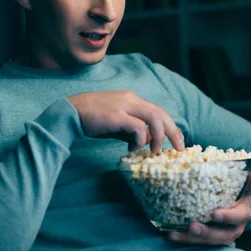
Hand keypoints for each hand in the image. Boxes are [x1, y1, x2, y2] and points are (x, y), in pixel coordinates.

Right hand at [67, 90, 184, 152]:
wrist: (70, 113)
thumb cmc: (92, 119)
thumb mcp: (117, 123)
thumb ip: (132, 129)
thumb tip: (147, 140)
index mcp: (132, 99)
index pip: (158, 111)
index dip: (171, 126)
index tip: (178, 141)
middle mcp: (131, 99)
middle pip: (161, 113)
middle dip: (174, 132)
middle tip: (180, 148)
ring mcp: (124, 106)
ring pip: (154, 119)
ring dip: (158, 138)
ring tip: (154, 152)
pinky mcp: (117, 115)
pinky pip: (138, 128)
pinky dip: (139, 141)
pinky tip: (130, 149)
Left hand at [169, 168, 250, 245]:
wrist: (234, 207)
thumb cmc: (237, 194)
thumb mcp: (244, 187)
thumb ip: (250, 180)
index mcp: (243, 214)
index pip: (238, 217)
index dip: (228, 217)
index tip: (214, 214)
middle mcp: (234, 229)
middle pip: (222, 235)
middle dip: (207, 232)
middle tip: (193, 226)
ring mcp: (221, 237)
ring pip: (207, 241)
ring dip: (191, 239)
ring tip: (175, 233)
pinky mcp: (208, 240)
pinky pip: (196, 242)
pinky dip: (183, 239)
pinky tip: (170, 234)